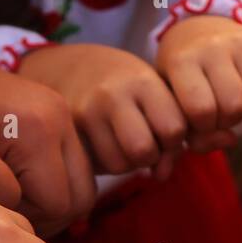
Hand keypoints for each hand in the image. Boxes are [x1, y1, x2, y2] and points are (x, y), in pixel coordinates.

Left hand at [0, 0, 93, 234]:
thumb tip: (25, 240)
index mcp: (38, 133)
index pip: (60, 207)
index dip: (28, 224)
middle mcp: (60, 119)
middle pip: (82, 196)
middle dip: (50, 217)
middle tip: (6, 217)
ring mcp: (61, 111)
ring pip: (82, 180)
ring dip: (54, 199)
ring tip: (9, 201)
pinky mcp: (54, 110)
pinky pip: (70, 161)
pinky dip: (52, 179)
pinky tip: (14, 181)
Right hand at [20, 43, 186, 178]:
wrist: (72, 67)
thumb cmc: (127, 85)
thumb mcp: (156, 92)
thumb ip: (172, 131)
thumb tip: (160, 176)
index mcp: (142, 81)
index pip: (173, 130)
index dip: (175, 139)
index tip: (166, 131)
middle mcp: (112, 95)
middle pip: (143, 151)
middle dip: (150, 155)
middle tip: (146, 142)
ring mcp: (85, 113)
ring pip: (118, 166)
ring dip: (128, 163)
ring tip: (124, 143)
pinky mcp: (66, 131)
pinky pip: (94, 166)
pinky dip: (105, 163)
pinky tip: (105, 145)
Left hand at [157, 16, 241, 138]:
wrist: (195, 34)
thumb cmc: (182, 82)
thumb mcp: (175, 108)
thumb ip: (195, 138)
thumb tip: (232, 141)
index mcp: (180, 62)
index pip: (201, 111)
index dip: (205, 127)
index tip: (200, 120)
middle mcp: (210, 46)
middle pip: (234, 105)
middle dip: (229, 119)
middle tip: (220, 111)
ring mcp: (238, 40)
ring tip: (234, 100)